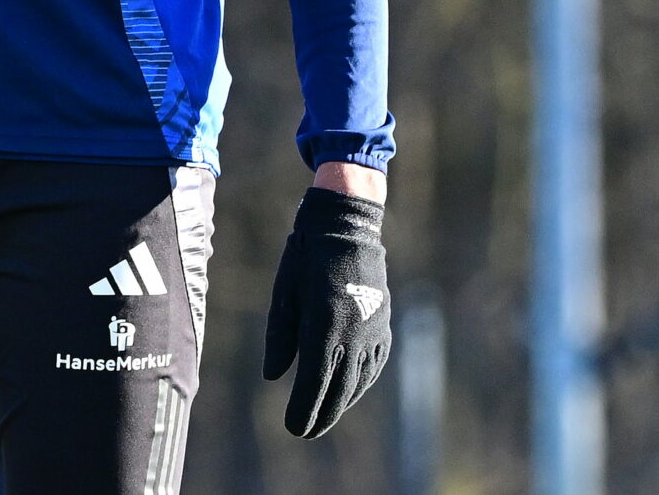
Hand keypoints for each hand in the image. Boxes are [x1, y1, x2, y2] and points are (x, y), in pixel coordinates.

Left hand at [263, 187, 390, 437]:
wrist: (348, 226)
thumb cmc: (306, 256)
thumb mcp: (285, 292)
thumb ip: (281, 337)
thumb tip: (274, 377)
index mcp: (325, 323)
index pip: (315, 380)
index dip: (304, 408)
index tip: (293, 428)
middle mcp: (354, 332)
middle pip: (339, 388)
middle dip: (322, 414)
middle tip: (305, 432)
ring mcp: (374, 330)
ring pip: (360, 380)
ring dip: (342, 402)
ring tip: (323, 417)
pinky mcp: (384, 326)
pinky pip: (373, 365)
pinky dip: (360, 384)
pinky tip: (347, 391)